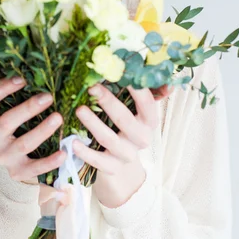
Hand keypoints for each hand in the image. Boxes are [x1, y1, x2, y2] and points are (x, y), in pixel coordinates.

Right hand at [0, 76, 65, 182]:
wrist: (15, 162)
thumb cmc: (17, 127)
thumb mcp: (11, 110)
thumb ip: (18, 95)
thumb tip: (34, 71)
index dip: (3, 89)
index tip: (22, 78)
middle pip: (6, 122)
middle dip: (28, 108)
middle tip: (48, 97)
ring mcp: (4, 157)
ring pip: (23, 144)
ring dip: (42, 130)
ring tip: (58, 118)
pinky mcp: (18, 172)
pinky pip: (35, 168)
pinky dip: (50, 161)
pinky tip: (64, 152)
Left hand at [73, 83, 173, 207]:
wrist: (123, 165)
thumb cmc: (127, 128)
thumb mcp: (136, 112)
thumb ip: (144, 93)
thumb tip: (165, 79)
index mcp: (149, 121)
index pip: (146, 102)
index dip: (135, 88)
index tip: (120, 71)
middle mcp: (141, 138)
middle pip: (125, 120)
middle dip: (108, 102)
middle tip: (91, 88)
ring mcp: (127, 155)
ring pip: (109, 139)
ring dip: (93, 123)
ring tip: (79, 109)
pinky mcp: (112, 168)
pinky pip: (98, 161)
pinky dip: (85, 152)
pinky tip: (73, 142)